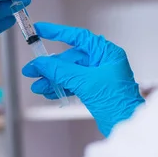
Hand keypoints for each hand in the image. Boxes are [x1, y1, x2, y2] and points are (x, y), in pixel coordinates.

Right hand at [22, 22, 144, 136]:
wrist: (126, 125)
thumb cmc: (116, 102)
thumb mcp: (85, 82)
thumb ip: (60, 71)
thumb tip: (41, 63)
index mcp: (106, 53)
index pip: (78, 37)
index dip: (57, 32)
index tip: (40, 30)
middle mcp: (102, 62)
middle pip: (70, 58)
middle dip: (50, 66)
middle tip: (32, 70)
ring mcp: (98, 76)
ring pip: (69, 73)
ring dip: (52, 79)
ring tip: (37, 86)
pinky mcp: (94, 90)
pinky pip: (73, 84)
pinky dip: (60, 87)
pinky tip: (47, 92)